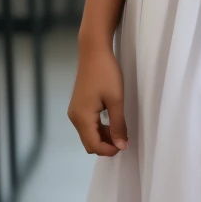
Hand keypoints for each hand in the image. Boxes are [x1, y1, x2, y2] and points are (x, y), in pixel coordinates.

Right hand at [68, 37, 127, 155]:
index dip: (110, 150)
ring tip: (120, 129)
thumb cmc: (106, 73)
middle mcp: (75, 117)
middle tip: (124, 137)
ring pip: (88, 135)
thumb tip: (122, 146)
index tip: (125, 144)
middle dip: (106, 145)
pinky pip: (88, 126)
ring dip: (104, 137)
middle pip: (89, 143)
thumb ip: (118, 125)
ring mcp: (75, 112)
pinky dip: (99, 129)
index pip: (93, 145)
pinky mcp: (78, 107)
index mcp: (82, 117)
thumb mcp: (116, 100)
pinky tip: (112, 122)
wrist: (93, 52)